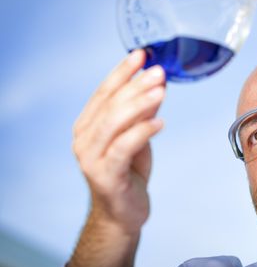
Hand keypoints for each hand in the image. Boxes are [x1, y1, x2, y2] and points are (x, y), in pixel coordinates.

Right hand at [72, 50, 165, 233]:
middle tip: (158, 71)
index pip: (105, 91)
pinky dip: (142, 132)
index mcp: (88, 124)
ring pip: (114, 122)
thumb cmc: (127, 171)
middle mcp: (85, 138)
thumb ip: (143, 111)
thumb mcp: (137, 135)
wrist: (122, 212)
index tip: (141, 54)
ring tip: (161, 91)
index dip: (123, 71)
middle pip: (110, 104)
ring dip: (139, 104)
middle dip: (136, 84)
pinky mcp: (106, 174)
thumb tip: (158, 82)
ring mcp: (91, 157)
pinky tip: (160, 123)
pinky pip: (124, 147)